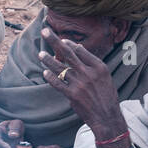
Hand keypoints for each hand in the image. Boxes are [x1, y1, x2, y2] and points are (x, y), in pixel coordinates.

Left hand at [37, 28, 127, 144]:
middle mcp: (89, 73)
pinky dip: (51, 77)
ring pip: (60, 68)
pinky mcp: (72, 95)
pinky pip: (58, 83)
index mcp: (99, 66)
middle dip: (55, 41)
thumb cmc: (106, 96)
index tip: (61, 40)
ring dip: (48, 59)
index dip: (69, 44)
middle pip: (68, 53)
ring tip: (40, 53)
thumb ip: (91, 62)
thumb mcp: (104, 76)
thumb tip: (78, 48)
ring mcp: (80, 84)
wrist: (107, 116)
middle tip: (45, 31)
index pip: (80, 50)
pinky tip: (45, 72)